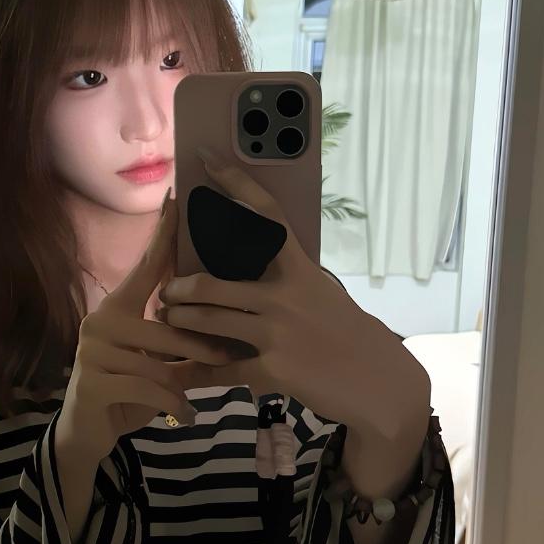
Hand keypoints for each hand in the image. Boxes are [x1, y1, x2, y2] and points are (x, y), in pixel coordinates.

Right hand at [62, 192, 238, 461]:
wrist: (88, 432)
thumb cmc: (128, 388)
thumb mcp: (153, 358)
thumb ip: (173, 333)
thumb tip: (218, 311)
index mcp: (117, 307)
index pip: (146, 265)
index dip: (164, 235)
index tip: (178, 199)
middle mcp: (100, 321)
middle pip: (166, 324)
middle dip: (202, 343)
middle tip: (231, 354)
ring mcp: (93, 352)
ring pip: (160, 361)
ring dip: (187, 381)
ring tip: (203, 392)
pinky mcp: (93, 383)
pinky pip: (149, 388)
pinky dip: (174, 405)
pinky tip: (186, 417)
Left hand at [156, 149, 417, 434]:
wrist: (378, 383)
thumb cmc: (348, 337)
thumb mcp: (323, 296)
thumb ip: (289, 281)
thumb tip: (258, 266)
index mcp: (301, 270)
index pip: (267, 216)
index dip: (235, 184)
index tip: (206, 159)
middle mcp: (286, 295)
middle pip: (214, 284)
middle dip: (181, 289)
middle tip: (165, 290)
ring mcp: (278, 332)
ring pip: (209, 321)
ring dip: (181, 322)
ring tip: (167, 321)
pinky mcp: (272, 368)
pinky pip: (222, 368)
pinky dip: (197, 373)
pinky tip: (180, 374)